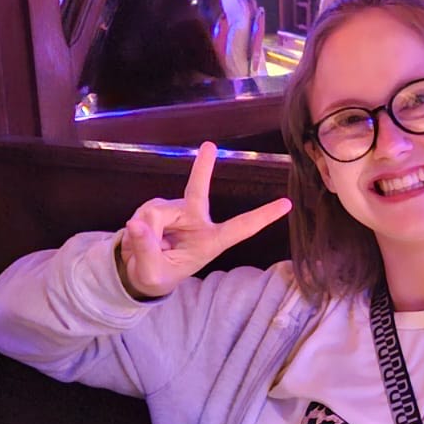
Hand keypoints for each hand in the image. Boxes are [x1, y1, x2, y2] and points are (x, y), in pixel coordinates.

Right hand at [118, 140, 291, 298]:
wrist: (137, 275)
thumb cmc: (156, 277)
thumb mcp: (151, 273)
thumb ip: (146, 250)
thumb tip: (137, 223)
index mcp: (210, 242)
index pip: (241, 228)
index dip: (263, 216)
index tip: (286, 204)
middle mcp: (197, 222)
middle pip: (198, 191)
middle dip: (203, 168)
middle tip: (209, 146)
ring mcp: (178, 211)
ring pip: (157, 210)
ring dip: (146, 228)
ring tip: (145, 247)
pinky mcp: (159, 207)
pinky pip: (145, 210)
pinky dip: (137, 225)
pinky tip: (138, 237)